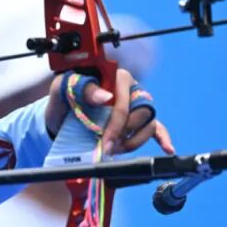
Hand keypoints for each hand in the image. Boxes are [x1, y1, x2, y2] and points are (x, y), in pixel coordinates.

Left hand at [45, 68, 174, 156]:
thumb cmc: (63, 100)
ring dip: (134, 140)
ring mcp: (135, 106)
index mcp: (114, 77)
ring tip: (116, 149)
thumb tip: (105, 97)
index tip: (105, 140)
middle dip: (124, 134)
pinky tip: (167, 148)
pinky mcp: (137, 121)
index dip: (116, 123)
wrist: (59, 117)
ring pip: (148, 123)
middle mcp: (129, 90)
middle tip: (107, 147)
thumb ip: (82, 87)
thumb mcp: (63, 89)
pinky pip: (156, 128)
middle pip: (139, 113)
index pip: (123, 101)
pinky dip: (163, 138)